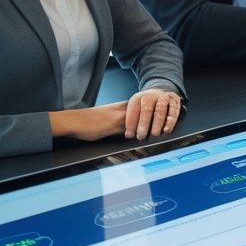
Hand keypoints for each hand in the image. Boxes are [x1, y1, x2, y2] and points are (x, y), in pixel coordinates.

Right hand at [48, 88, 182, 141]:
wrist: (72, 122)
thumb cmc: (87, 123)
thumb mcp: (107, 123)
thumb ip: (120, 124)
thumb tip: (131, 131)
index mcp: (121, 108)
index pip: (143, 109)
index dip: (155, 113)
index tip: (167, 115)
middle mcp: (123, 109)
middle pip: (146, 111)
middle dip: (159, 117)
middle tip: (173, 122)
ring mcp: (120, 116)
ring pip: (142, 118)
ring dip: (154, 124)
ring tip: (166, 131)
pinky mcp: (115, 124)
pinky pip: (132, 127)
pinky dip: (142, 131)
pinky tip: (150, 137)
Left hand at [124, 88, 182, 138]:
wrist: (159, 94)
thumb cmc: (144, 106)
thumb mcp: (135, 108)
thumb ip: (132, 119)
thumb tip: (128, 135)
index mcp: (138, 97)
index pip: (134, 110)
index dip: (131, 123)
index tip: (130, 135)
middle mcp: (151, 95)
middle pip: (147, 110)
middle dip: (144, 124)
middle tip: (141, 136)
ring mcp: (163, 97)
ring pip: (161, 110)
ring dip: (157, 123)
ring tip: (154, 134)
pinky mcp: (174, 101)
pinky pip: (173, 111)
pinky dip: (170, 122)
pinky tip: (166, 130)